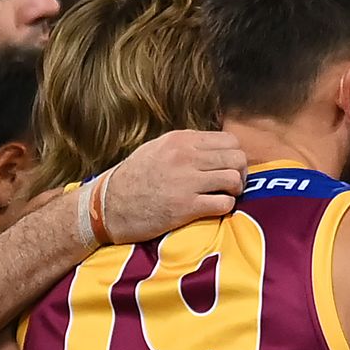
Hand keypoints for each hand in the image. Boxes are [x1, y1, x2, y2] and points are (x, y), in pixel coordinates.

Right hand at [96, 129, 248, 243]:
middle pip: (237, 158)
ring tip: (224, 196)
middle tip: (231, 185)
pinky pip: (224, 203)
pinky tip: (214, 208)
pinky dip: (225, 207)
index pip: (229, 140)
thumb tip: (214, 148)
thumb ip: (185, 146)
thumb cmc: (133, 179)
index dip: (234, 155)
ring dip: (235, 190)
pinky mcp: (186, 207)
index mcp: (180, 140)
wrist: (109, 206)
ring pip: (235, 179)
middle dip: (240, 173)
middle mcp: (185, 157)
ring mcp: (186, 181)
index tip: (227, 167)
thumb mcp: (157, 149)